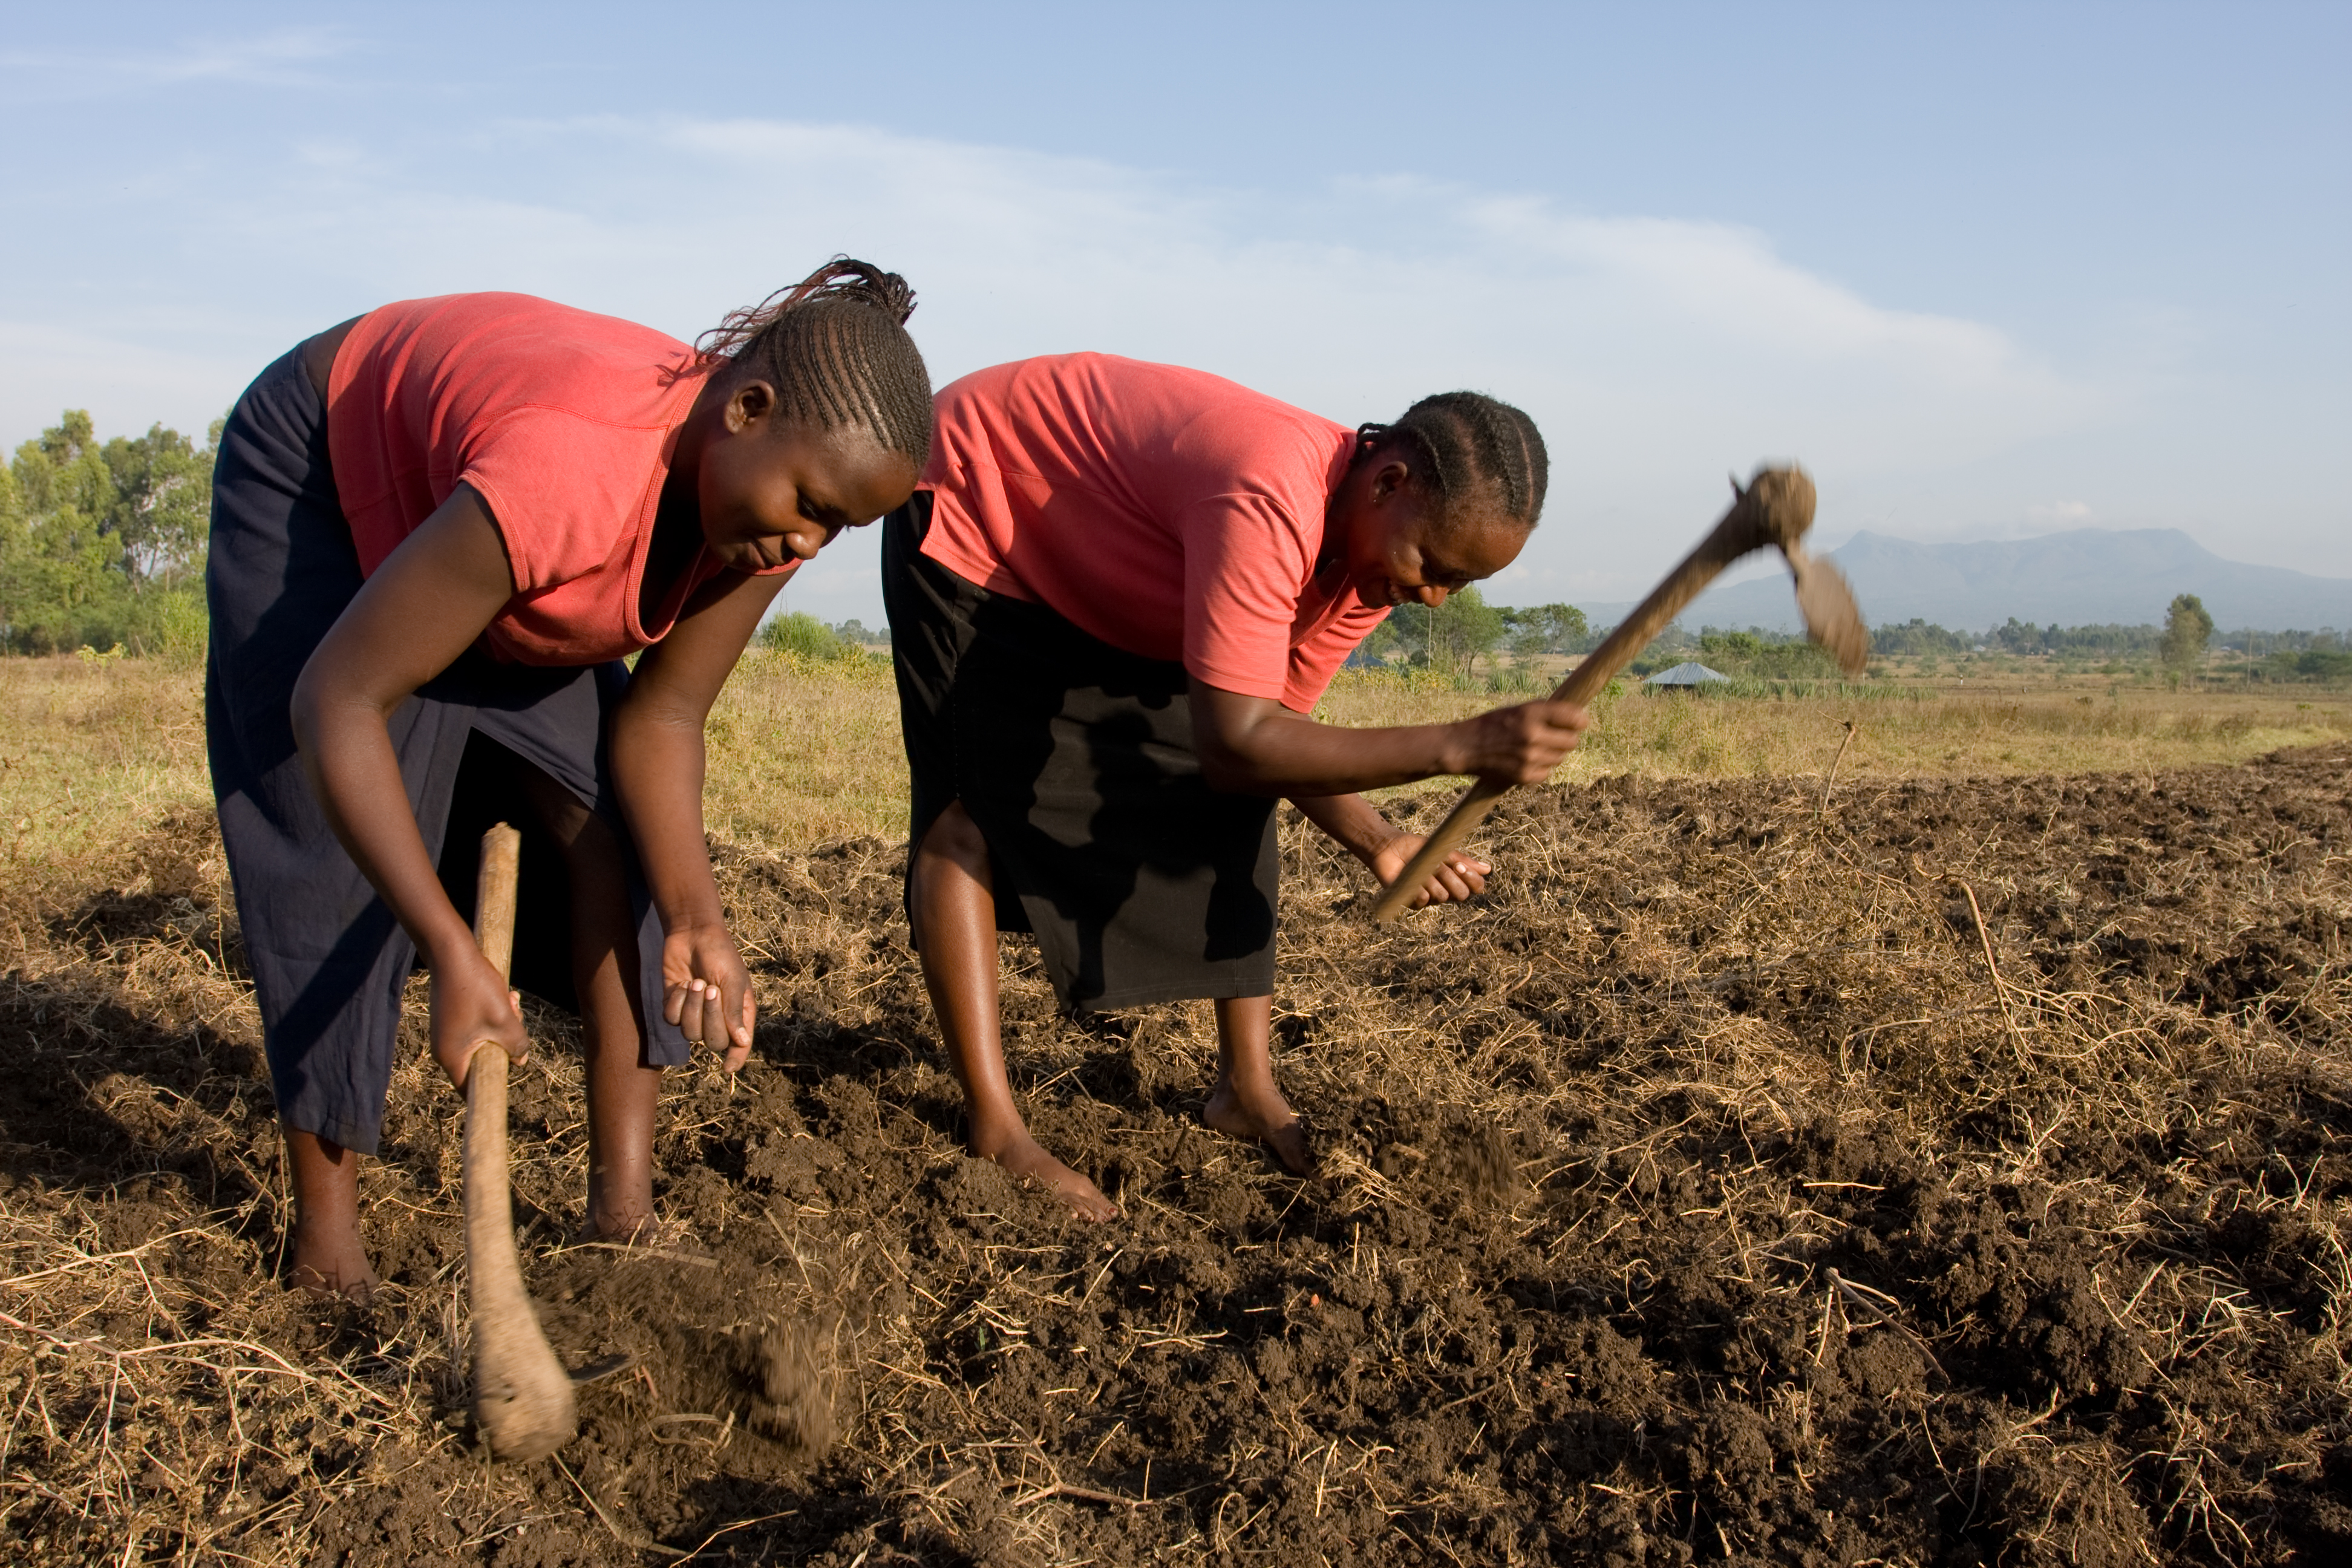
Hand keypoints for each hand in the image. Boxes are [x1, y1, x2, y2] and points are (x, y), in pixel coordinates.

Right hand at [429, 943, 526, 1089]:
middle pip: (481, 1061)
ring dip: (503, 1026)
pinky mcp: (451, 1018)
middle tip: (516, 1020)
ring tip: (512, 1002)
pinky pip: (476, 1027)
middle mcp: (444, 1049)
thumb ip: (517, 1045)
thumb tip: (520, 1060)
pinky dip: (493, 1016)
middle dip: (504, 1044)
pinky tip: (504, 995)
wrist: (451, 953)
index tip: (509, 1071)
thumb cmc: (476, 988)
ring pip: (483, 1040)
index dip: (492, 1083)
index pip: (470, 1088)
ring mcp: (447, 1032)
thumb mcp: (505, 1020)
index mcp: (451, 1058)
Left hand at [662, 921, 755, 1070]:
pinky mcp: (674, 1007)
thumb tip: (741, 1042)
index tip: (727, 1069)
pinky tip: (681, 983)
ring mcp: (695, 1014)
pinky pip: (671, 1019)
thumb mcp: (733, 981)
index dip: (735, 1059)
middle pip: (713, 1041)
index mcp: (739, 1013)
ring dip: (691, 1007)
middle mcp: (718, 1018)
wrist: (693, 934)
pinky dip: (676, 1001)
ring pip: (689, 1033)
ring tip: (695, 982)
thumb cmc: (721, 955)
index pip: (739, 1046)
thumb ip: (735, 1012)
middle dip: (710, 1016)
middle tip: (710, 988)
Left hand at [1370, 833, 1489, 908]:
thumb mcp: (1442, 851)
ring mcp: (1429, 898)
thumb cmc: (1417, 848)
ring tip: (1420, 867)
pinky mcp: (1412, 902)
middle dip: (1452, 878)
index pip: (1475, 887)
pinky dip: (1418, 886)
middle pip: (1461, 895)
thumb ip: (1463, 861)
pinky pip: (1424, 899)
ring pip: (1442, 896)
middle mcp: (1444, 891)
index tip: (1461, 866)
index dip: (1473, 880)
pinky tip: (1410, 877)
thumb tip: (1488, 869)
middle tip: (1440, 865)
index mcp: (1455, 879)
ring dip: (1432, 878)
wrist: (1389, 847)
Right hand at [1450, 699, 1588, 784]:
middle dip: (1567, 738)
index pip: (1573, 717)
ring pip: (1560, 758)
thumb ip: (1544, 712)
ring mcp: (1529, 757)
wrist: (1465, 747)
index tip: (1580, 721)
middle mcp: (1532, 735)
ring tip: (1536, 748)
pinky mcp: (1525, 775)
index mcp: (1531, 713)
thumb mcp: (1517, 709)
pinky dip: (1541, 768)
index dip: (1580, 720)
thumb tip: (1575, 716)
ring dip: (1553, 753)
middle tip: (1556, 736)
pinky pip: (1547, 772)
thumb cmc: (1492, 724)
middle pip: (1571, 741)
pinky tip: (1527, 761)